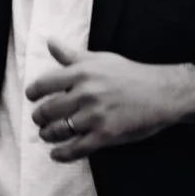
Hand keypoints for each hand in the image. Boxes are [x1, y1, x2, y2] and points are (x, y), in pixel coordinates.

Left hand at [29, 38, 194, 161]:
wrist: (162, 93)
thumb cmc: (130, 75)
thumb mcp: (101, 59)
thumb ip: (72, 55)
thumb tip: (50, 42)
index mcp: (82, 73)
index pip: (44, 84)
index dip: (33, 93)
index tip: (32, 98)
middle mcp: (86, 93)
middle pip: (47, 110)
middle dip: (38, 118)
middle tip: (39, 120)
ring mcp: (95, 115)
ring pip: (59, 131)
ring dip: (48, 135)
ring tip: (47, 135)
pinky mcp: (106, 135)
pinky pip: (76, 149)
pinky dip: (62, 154)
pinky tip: (56, 154)